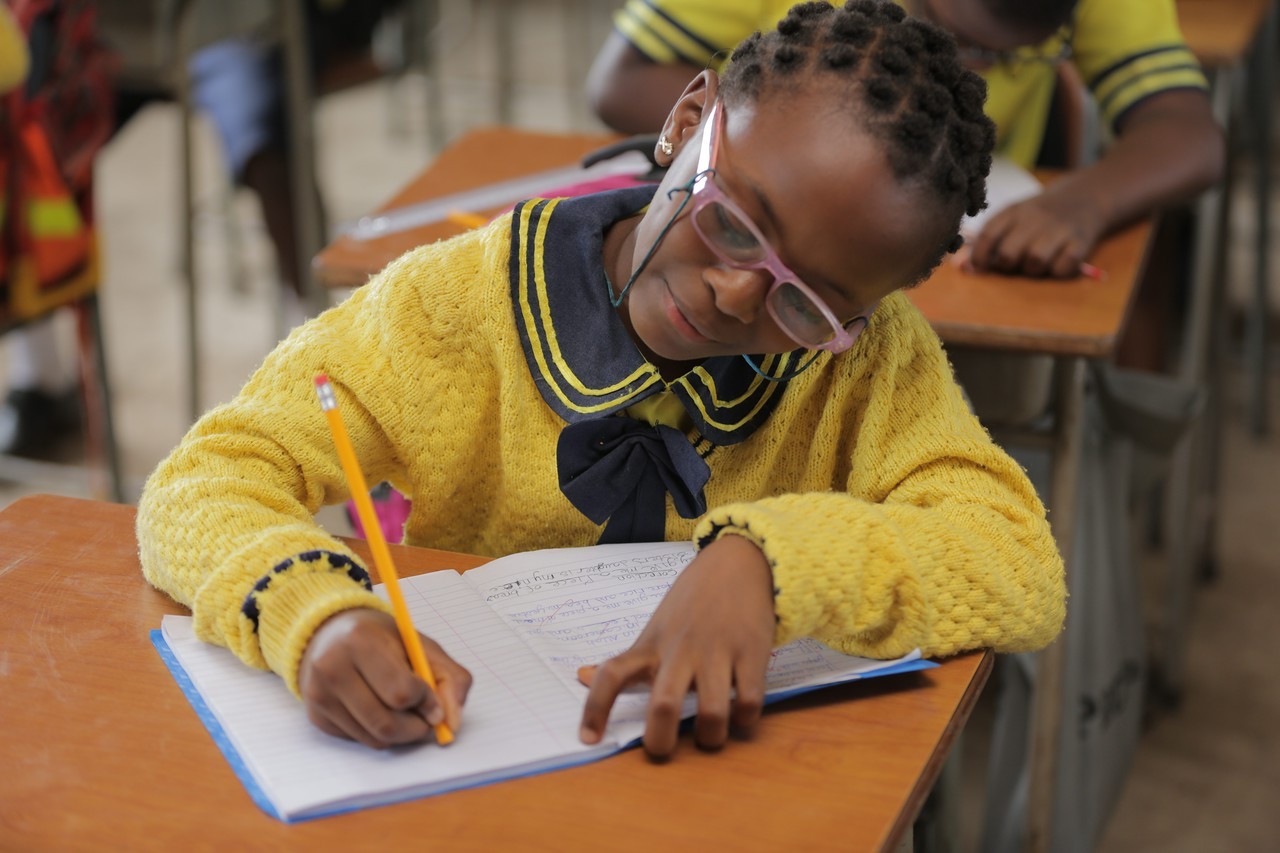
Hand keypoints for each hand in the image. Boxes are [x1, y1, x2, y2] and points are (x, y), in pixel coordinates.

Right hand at [298, 608, 471, 748]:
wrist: (332, 633)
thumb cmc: (382, 639)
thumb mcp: (421, 645)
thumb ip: (451, 678)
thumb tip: (451, 723)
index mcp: (361, 641)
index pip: (401, 692)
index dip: (426, 703)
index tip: (434, 702)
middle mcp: (332, 668)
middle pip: (386, 723)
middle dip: (416, 728)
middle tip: (426, 720)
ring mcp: (319, 695)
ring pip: (374, 737)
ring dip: (401, 734)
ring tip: (406, 713)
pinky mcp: (315, 716)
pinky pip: (359, 740)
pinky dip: (378, 733)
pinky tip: (379, 709)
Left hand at [577, 534, 775, 758]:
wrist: (739, 561)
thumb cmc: (693, 601)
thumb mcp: (656, 626)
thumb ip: (629, 659)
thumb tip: (582, 676)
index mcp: (652, 645)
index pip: (612, 674)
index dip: (596, 709)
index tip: (589, 738)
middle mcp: (680, 650)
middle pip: (663, 705)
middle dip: (661, 740)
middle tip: (664, 750)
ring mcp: (717, 651)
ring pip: (712, 712)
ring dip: (711, 738)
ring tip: (712, 736)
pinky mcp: (752, 652)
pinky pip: (749, 702)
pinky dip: (744, 719)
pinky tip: (740, 714)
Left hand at [968, 187, 1105, 277]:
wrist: (1086, 196)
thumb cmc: (1039, 216)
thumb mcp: (1014, 217)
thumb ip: (988, 240)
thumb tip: (960, 267)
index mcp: (1013, 212)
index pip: (987, 235)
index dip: (978, 257)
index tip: (978, 267)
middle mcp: (1035, 219)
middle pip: (1007, 254)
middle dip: (1007, 265)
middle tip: (1015, 262)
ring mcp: (1059, 229)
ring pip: (1034, 262)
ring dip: (1033, 269)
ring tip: (1038, 261)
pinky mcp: (1081, 242)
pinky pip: (1063, 267)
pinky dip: (1059, 270)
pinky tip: (1060, 260)